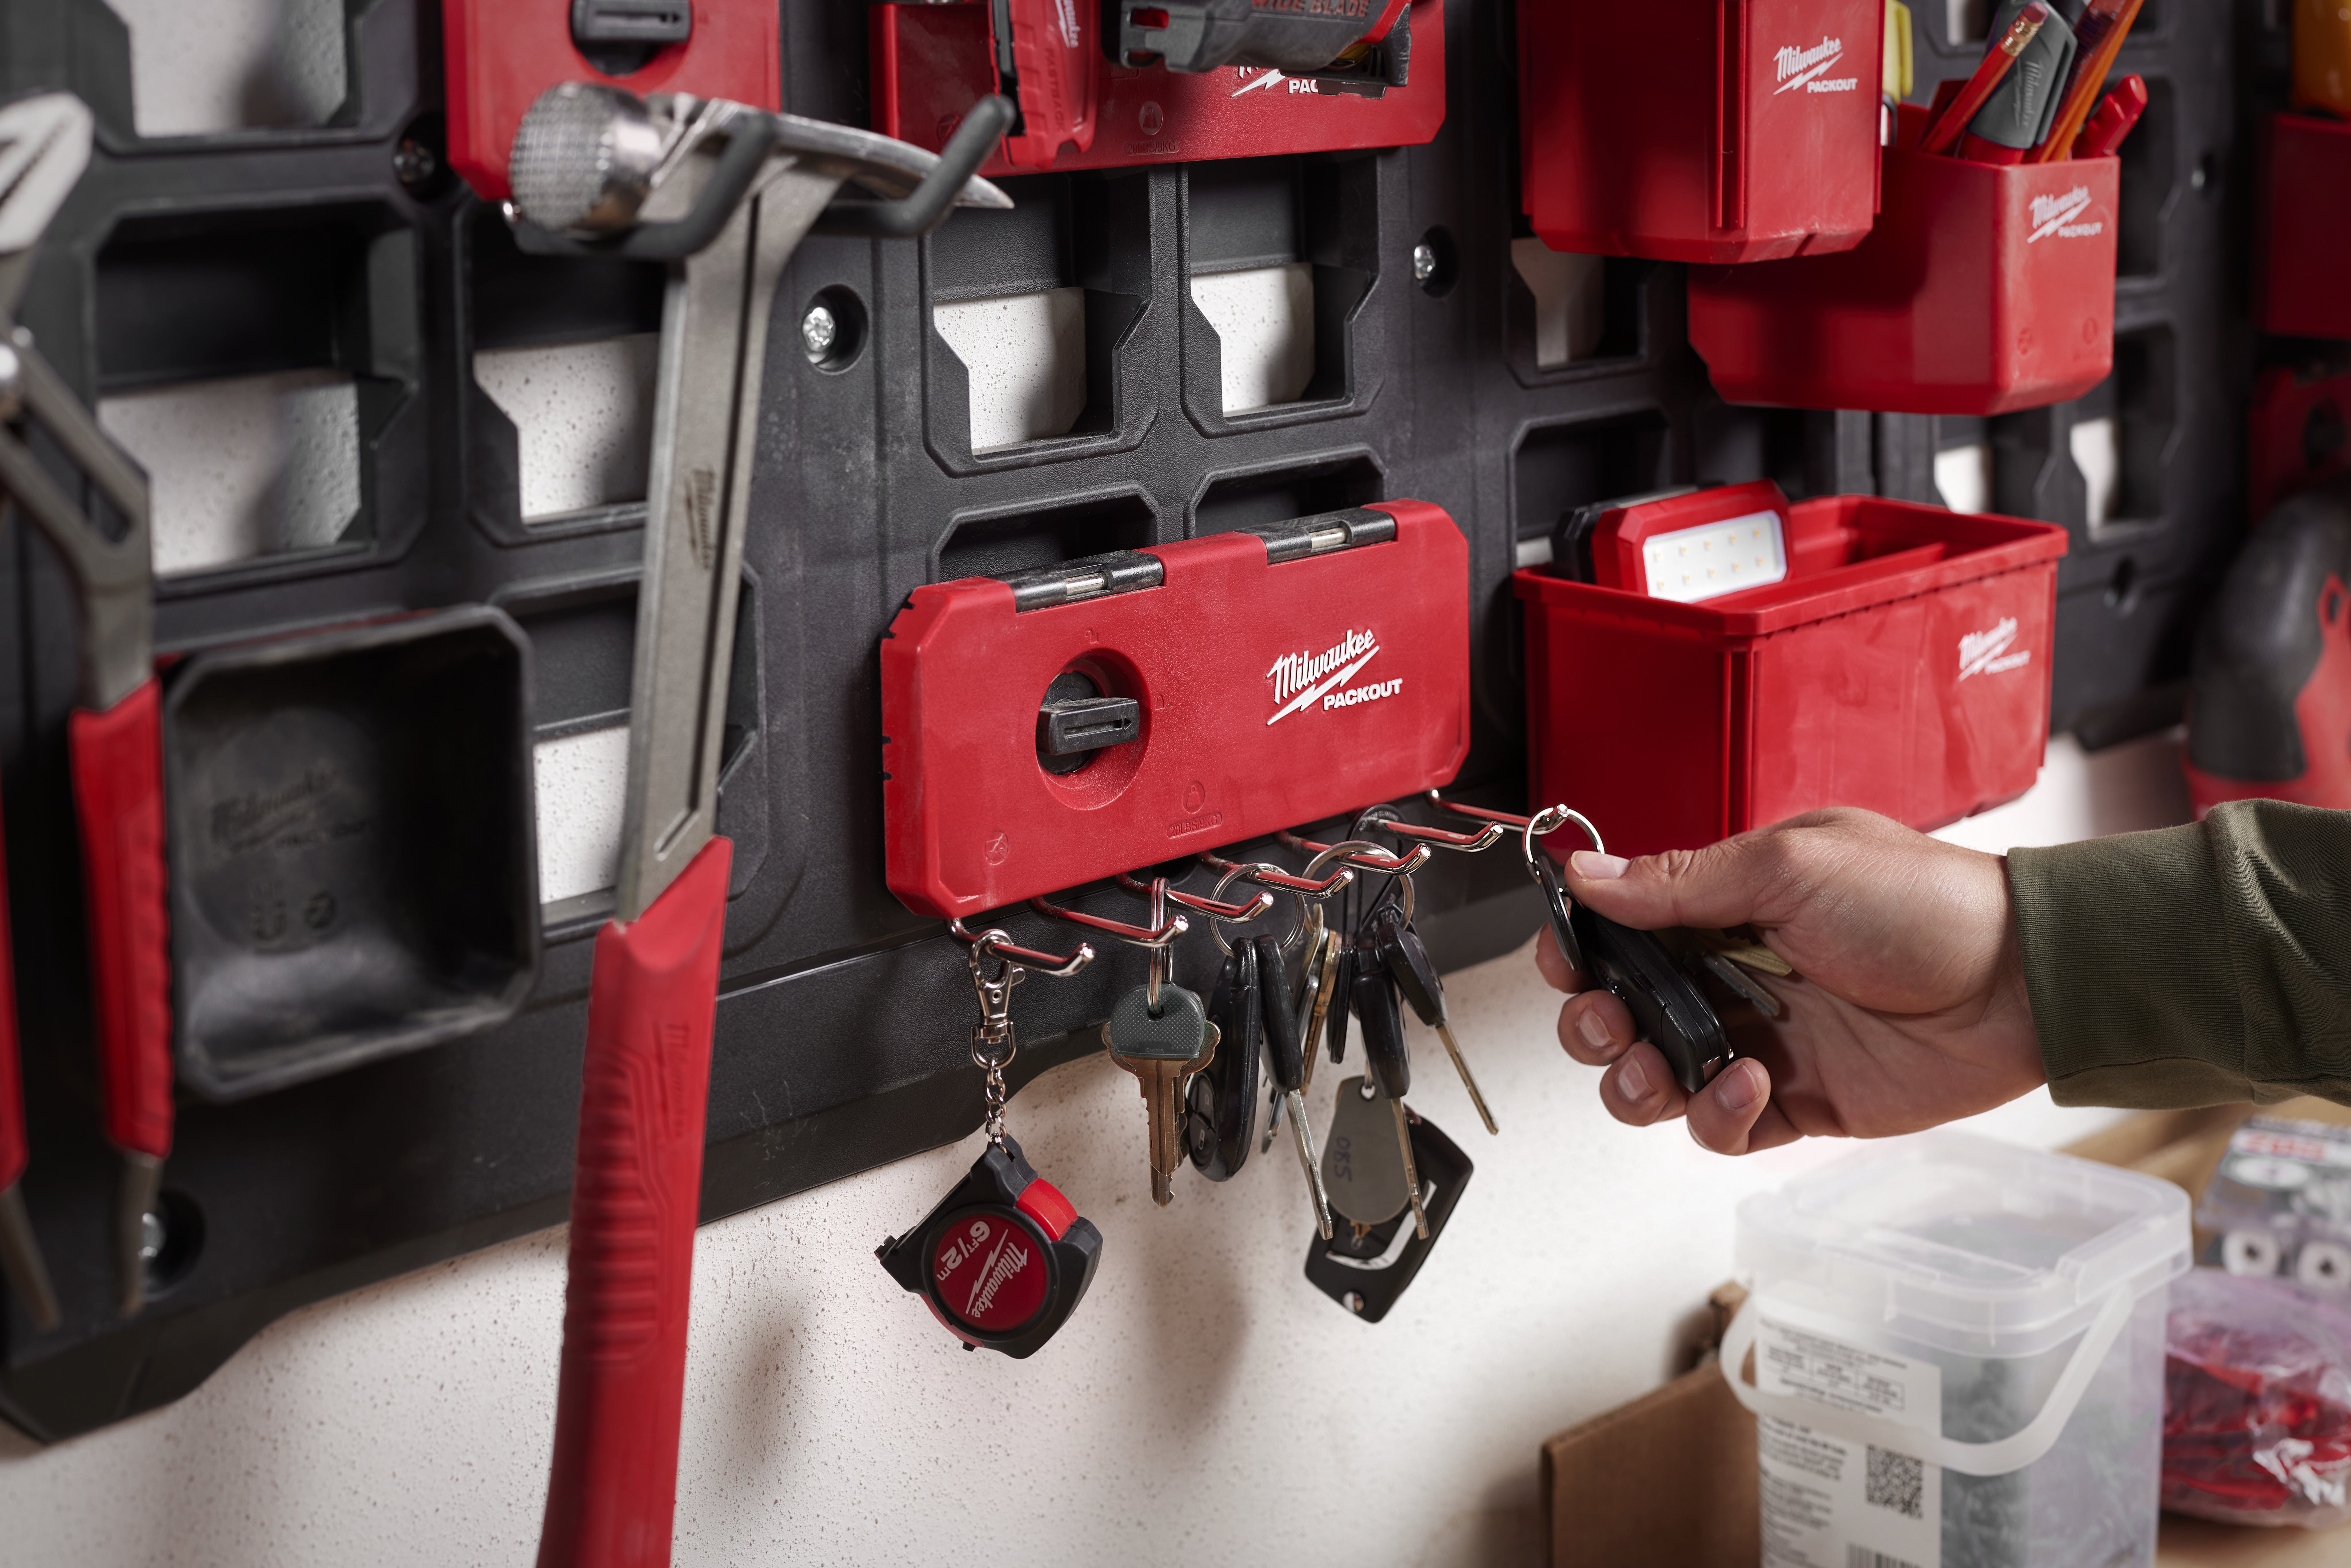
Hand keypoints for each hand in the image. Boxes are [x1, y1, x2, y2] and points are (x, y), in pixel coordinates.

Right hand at [1536, 807, 2043, 1154]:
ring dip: (1636, 1081)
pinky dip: (1717, 1115)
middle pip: (1617, 1012)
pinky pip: (1719, 1126)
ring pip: (1654, 1079)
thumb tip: (1589, 875)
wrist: (2017, 981)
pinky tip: (1752, 1086)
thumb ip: (1683, 881)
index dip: (1580, 951)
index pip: (1619, 931)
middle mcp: (1729, 974)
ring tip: (1661, 1069)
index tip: (1569, 962)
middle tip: (1610, 1023)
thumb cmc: (1922, 904)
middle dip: (1593, 1025)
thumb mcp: (1791, 864)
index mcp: (1724, 906)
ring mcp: (1758, 1040)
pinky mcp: (1794, 1101)